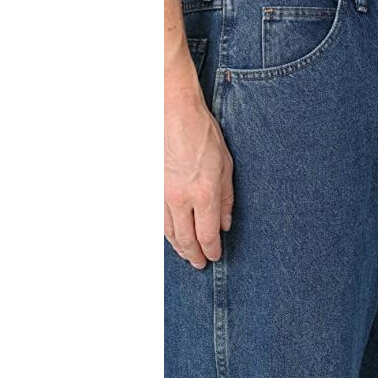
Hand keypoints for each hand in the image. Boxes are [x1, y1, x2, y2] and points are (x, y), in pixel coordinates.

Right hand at [164, 55, 233, 268]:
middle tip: (200, 264)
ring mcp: (161, 194)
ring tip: (187, 255)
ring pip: (168, 232)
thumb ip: (226, 198)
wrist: (171, 113)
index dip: (212, 250)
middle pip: (186, 239)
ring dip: (178, 247)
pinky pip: (157, 218)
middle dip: (194, 255)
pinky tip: (171, 236)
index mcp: (204, 194)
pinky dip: (166, 232)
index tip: (215, 257)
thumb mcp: (226, 166)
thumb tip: (225, 223)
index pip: (207, 235)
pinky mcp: (150, 188)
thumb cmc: (202, 135)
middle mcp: (180, 199)